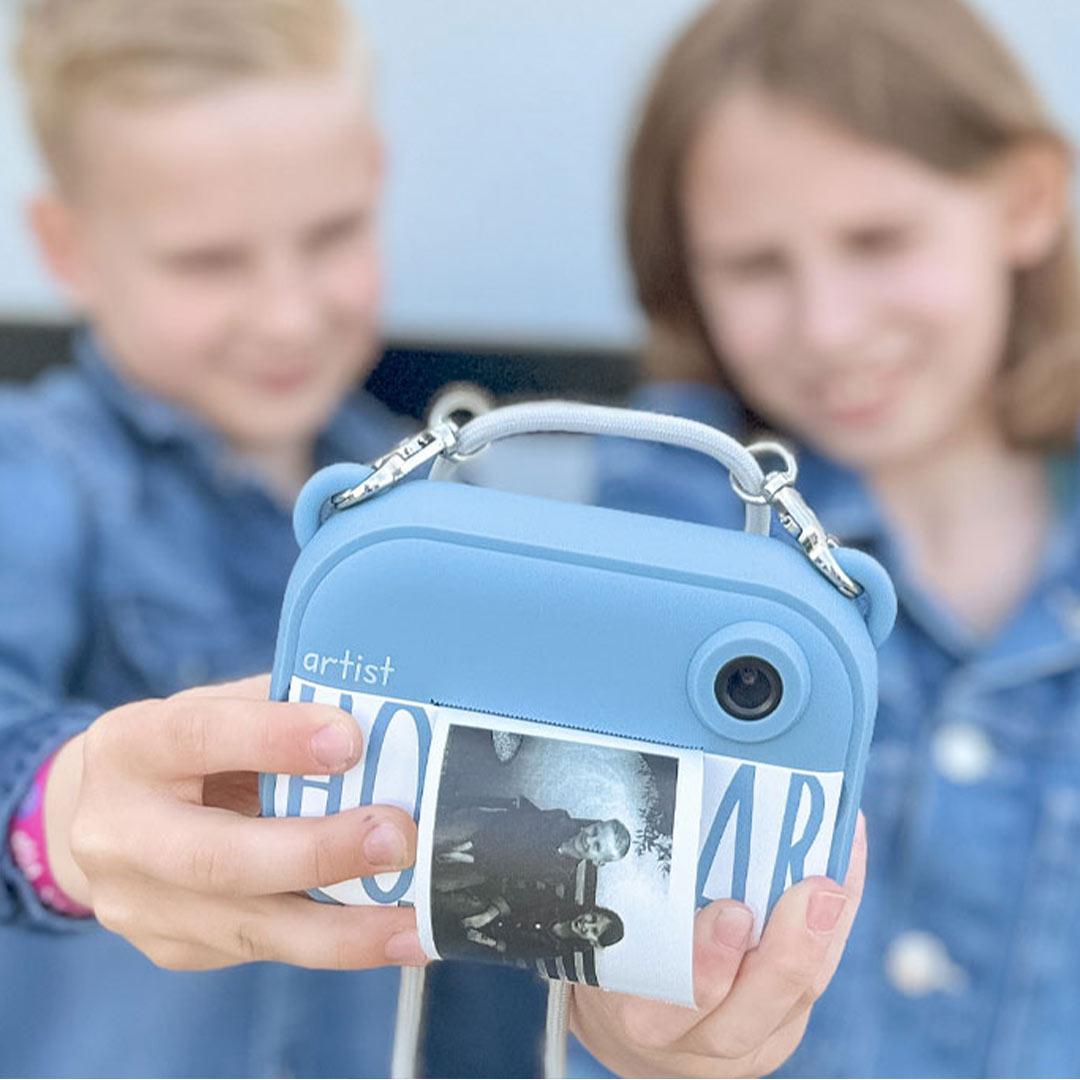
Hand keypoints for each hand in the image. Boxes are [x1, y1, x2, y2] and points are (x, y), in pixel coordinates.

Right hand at [44, 675, 425, 971]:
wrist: (108, 819)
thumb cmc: (191, 749)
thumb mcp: (216, 709)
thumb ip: (281, 709)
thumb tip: (380, 717)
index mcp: (132, 746)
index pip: (200, 736)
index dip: (275, 738)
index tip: (350, 739)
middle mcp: (119, 831)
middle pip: (219, 857)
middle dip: (318, 853)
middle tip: (398, 838)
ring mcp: (138, 904)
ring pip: (248, 926)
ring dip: (343, 929)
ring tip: (413, 922)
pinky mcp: (172, 948)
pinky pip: (261, 950)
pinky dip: (335, 945)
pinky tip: (392, 937)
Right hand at [571, 815, 866, 1077]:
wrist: (627, 1018)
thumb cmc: (618, 948)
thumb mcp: (615, 917)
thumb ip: (642, 883)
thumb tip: (667, 798)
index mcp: (636, 1011)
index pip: (670, 1000)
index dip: (706, 961)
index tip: (734, 913)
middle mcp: (688, 1041)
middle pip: (741, 1018)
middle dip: (785, 956)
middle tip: (814, 892)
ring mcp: (736, 1050)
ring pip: (788, 1009)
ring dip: (819, 941)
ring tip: (835, 884)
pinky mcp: (771, 1042)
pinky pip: (811, 993)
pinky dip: (831, 934)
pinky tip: (843, 880)